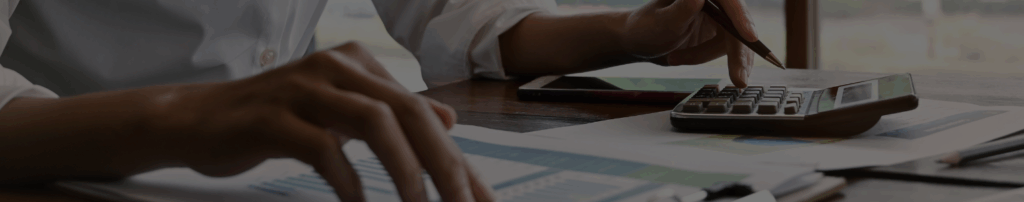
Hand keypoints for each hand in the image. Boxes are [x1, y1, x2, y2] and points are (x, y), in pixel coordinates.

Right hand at [151, 42, 491, 201]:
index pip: (422, 112)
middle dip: (444, 165)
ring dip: (404, 171)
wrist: (194, 119)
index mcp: (358, 65)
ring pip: (375, 122)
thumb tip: (446, 119)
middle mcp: (336, 68)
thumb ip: (392, 113)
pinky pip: (323, 148)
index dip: (457, 159)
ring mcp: (303, 88)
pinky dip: (348, 182)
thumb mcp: (341, 113)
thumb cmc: (274, 119)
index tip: (478, 199)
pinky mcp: (271, 117)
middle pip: (408, 113)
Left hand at [621, 0, 756, 86]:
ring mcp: (717, 14)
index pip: (729, 0)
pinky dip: (704, 57)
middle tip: (739, 79)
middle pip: (738, 22)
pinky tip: (679, 58)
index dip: (741, 17)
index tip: (749, 37)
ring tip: (674, 59)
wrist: (637, 40)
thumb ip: (682, 9)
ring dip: (706, 55)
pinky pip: (724, 48)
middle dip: (737, 52)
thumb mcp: (661, 23)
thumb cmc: (644, 28)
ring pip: (732, 39)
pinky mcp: (718, 30)